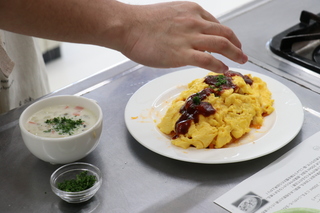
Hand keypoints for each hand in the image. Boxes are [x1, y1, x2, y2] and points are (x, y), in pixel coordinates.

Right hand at [120, 1, 247, 71]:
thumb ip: (183, 23)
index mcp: (192, 11)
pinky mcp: (182, 54)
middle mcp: (195, 22)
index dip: (227, 35)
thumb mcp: (169, 14)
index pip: (216, 24)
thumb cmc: (142, 21)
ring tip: (240, 61)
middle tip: (241, 52)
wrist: (127, 26)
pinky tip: (224, 69)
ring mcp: (190, 38)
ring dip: (235, 54)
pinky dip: (219, 65)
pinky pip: (208, 60)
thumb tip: (189, 36)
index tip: (230, 42)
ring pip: (222, 45)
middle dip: (237, 44)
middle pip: (225, 33)